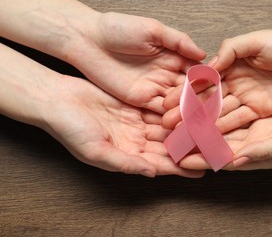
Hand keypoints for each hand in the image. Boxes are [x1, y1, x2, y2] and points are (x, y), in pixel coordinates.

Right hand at [41, 74, 203, 177]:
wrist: (57, 100)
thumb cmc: (70, 128)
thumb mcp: (96, 150)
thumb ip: (125, 163)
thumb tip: (152, 173)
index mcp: (128, 155)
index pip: (160, 164)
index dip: (181, 167)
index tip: (202, 169)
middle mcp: (136, 140)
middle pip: (169, 146)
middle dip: (190, 147)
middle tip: (213, 146)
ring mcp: (138, 122)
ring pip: (169, 126)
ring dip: (187, 126)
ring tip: (208, 125)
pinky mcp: (137, 104)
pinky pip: (160, 107)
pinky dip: (176, 108)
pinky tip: (191, 105)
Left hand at [65, 12, 205, 112]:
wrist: (89, 40)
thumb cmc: (119, 28)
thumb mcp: (152, 29)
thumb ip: (178, 41)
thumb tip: (203, 55)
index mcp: (175, 57)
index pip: (197, 73)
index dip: (208, 83)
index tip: (219, 94)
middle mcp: (169, 75)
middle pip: (190, 92)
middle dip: (200, 104)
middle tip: (211, 117)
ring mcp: (156, 88)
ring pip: (178, 104)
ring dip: (188, 114)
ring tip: (199, 125)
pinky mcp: (142, 99)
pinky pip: (160, 112)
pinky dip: (171, 119)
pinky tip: (182, 126)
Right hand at [162, 30, 271, 130]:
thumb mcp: (256, 42)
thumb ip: (231, 50)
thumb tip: (208, 66)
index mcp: (230, 66)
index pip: (201, 83)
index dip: (184, 95)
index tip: (166, 106)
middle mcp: (235, 84)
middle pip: (206, 102)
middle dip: (186, 115)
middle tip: (167, 128)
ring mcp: (247, 99)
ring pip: (219, 114)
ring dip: (201, 125)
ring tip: (182, 137)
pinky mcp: (260, 111)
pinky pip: (238, 121)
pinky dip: (223, 129)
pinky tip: (207, 137)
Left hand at [178, 84, 271, 169]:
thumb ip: (265, 152)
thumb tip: (236, 162)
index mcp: (257, 153)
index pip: (223, 159)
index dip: (202, 160)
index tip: (181, 160)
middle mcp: (249, 139)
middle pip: (214, 141)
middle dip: (192, 140)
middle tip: (168, 138)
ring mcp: (250, 122)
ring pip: (217, 122)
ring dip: (197, 120)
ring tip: (176, 118)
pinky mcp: (252, 104)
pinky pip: (228, 104)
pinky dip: (213, 102)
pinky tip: (198, 97)